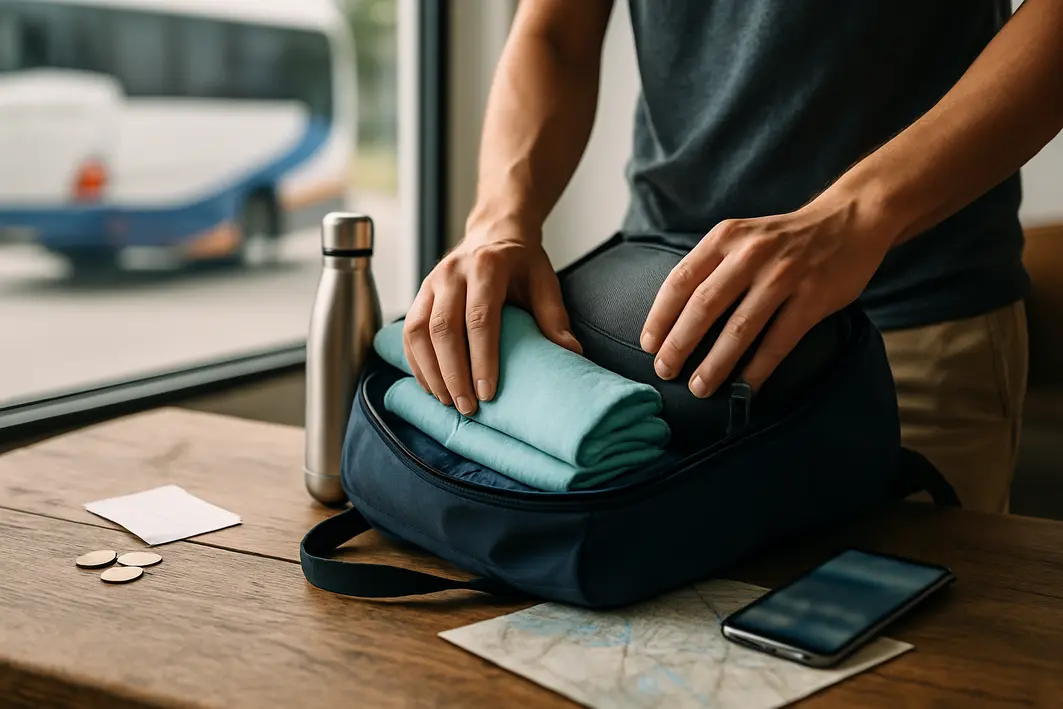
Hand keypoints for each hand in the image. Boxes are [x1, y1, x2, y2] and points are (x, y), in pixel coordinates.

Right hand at [403, 222, 581, 415]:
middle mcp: (453, 273)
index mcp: (487, 267)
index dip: (481, 359)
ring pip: (419, 332)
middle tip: (467, 407)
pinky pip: (409, 333)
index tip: (487, 393)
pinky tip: (431, 387)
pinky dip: (417, 363)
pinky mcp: (419, 295)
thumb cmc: (522, 264)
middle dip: (453, 373)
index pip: (479, 318)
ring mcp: (431, 283)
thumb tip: (571, 354)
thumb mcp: (544, 282)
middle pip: (443, 329)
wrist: (493, 234)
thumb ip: (554, 317)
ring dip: (431, 372)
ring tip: (447, 402)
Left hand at [639, 190, 894, 397]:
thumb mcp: (740, 236)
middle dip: (679, 345)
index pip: (680, 281)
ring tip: (699, 388)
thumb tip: (673, 316)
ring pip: (739, 329)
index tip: (648, 345)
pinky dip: (757, 369)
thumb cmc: (784, 238)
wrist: (849, 219)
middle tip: (664, 372)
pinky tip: (744, 389)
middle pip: (703, 307)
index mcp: (725, 238)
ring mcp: (784, 275)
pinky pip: (778, 341)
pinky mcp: (813, 298)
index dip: (660, 316)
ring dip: (715, 364)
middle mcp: (750, 254)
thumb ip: (711, 266)